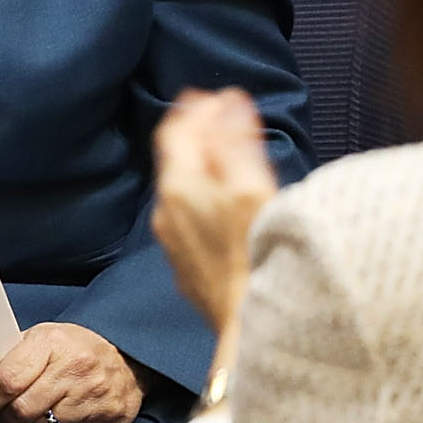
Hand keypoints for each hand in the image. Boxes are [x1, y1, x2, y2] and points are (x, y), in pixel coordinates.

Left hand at [0, 322, 142, 422]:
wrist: (129, 357)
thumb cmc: (75, 347)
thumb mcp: (44, 338)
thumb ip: (14, 356)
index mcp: (51, 343)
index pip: (7, 379)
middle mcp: (74, 369)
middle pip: (22, 409)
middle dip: (1, 418)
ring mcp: (94, 395)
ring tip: (23, 417)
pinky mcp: (110, 416)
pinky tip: (53, 419)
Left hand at [152, 86, 278, 335]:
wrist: (251, 326)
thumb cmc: (257, 252)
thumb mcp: (252, 187)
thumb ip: (235, 141)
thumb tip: (228, 100)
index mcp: (178, 186)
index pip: (175, 131)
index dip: (196, 108)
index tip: (221, 96)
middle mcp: (165, 211)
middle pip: (176, 159)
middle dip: (201, 134)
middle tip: (227, 118)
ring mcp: (173, 241)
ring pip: (183, 191)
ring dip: (204, 168)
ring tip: (232, 156)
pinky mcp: (188, 266)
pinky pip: (191, 219)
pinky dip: (208, 199)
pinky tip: (229, 204)